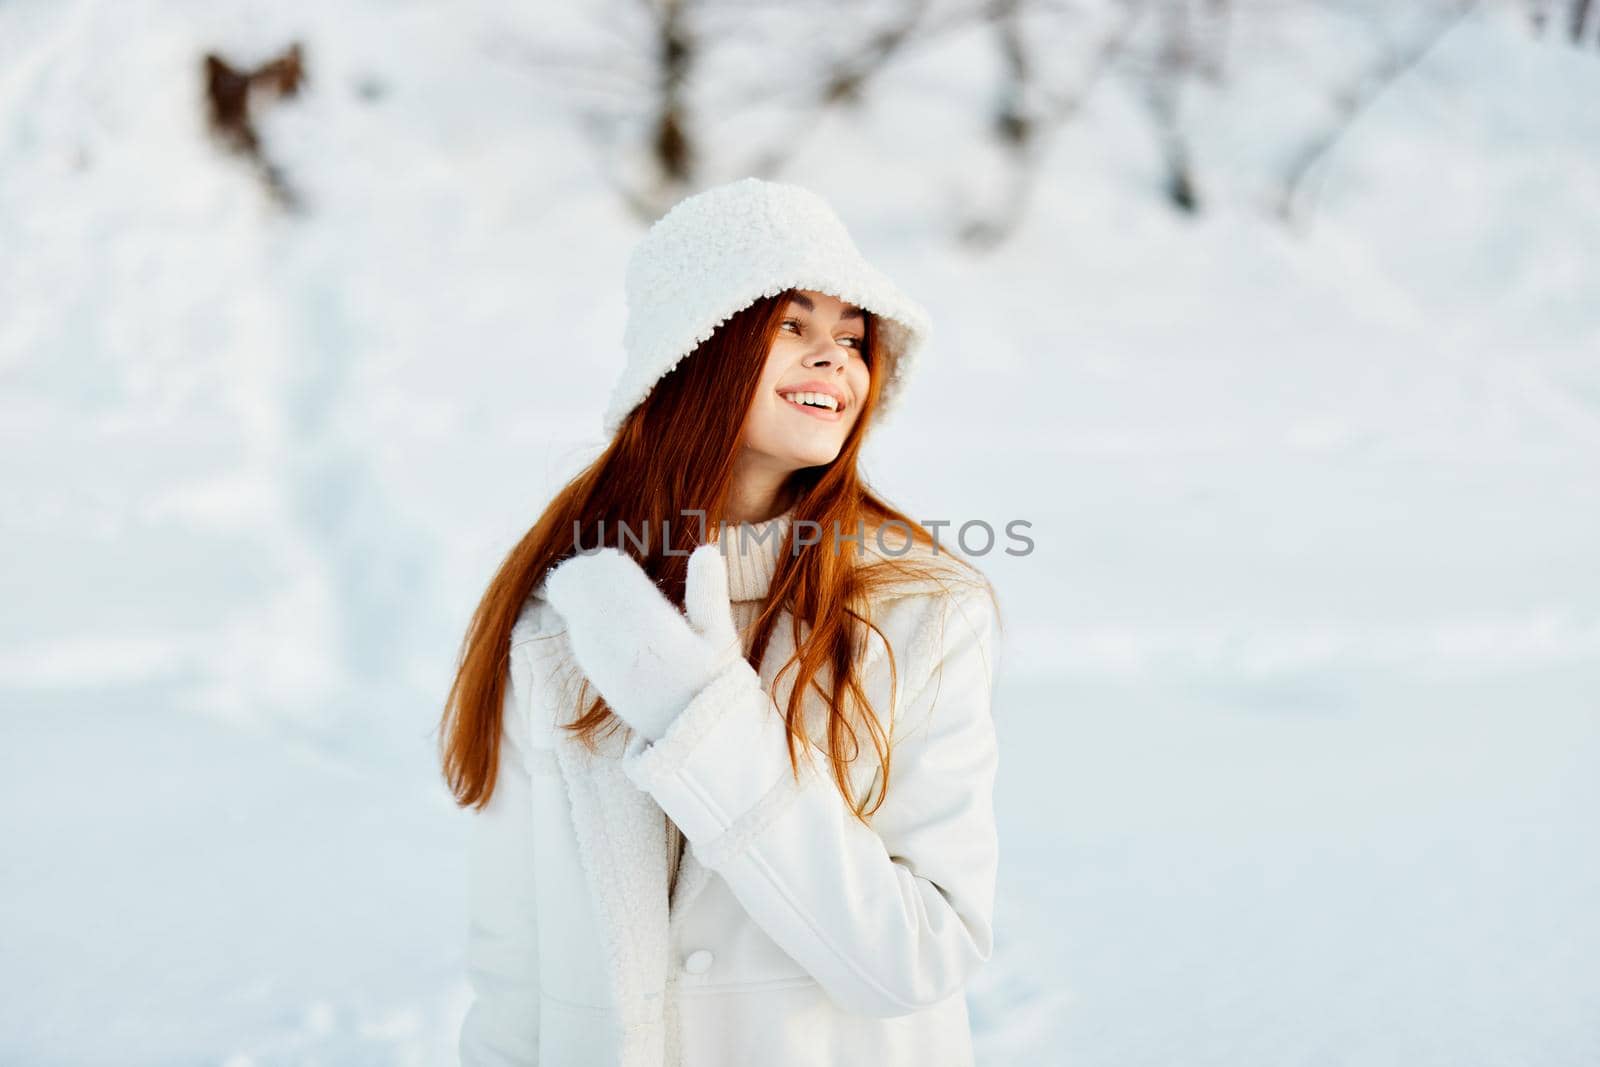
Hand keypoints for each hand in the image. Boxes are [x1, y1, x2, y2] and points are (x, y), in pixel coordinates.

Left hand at [542, 541, 744, 741]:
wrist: (690, 738)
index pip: (605, 582)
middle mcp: (617, 646)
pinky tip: (610, 617)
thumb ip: (709, 592)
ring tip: (611, 591)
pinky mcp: (594, 672)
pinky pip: (578, 629)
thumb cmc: (711, 681)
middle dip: (590, 573)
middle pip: (581, 590)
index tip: (619, 560)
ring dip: (586, 592)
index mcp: (649, 631)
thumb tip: (705, 549)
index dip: (604, 564)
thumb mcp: (720, 639)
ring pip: (574, 609)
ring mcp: (600, 662)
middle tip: (610, 568)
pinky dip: (586, 614)